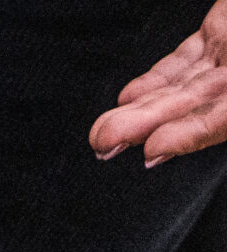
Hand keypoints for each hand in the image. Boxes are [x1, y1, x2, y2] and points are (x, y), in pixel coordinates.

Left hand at [90, 0, 226, 164]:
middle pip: (191, 109)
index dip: (188, 136)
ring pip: (181, 89)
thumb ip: (220, 105)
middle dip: (146, 126)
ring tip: (104, 131)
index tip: (152, 149)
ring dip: (141, 110)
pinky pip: (184, 63)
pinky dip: (156, 81)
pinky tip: (129, 97)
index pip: (219, 120)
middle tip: (105, 141)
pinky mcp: (221, 35)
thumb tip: (196, 118)